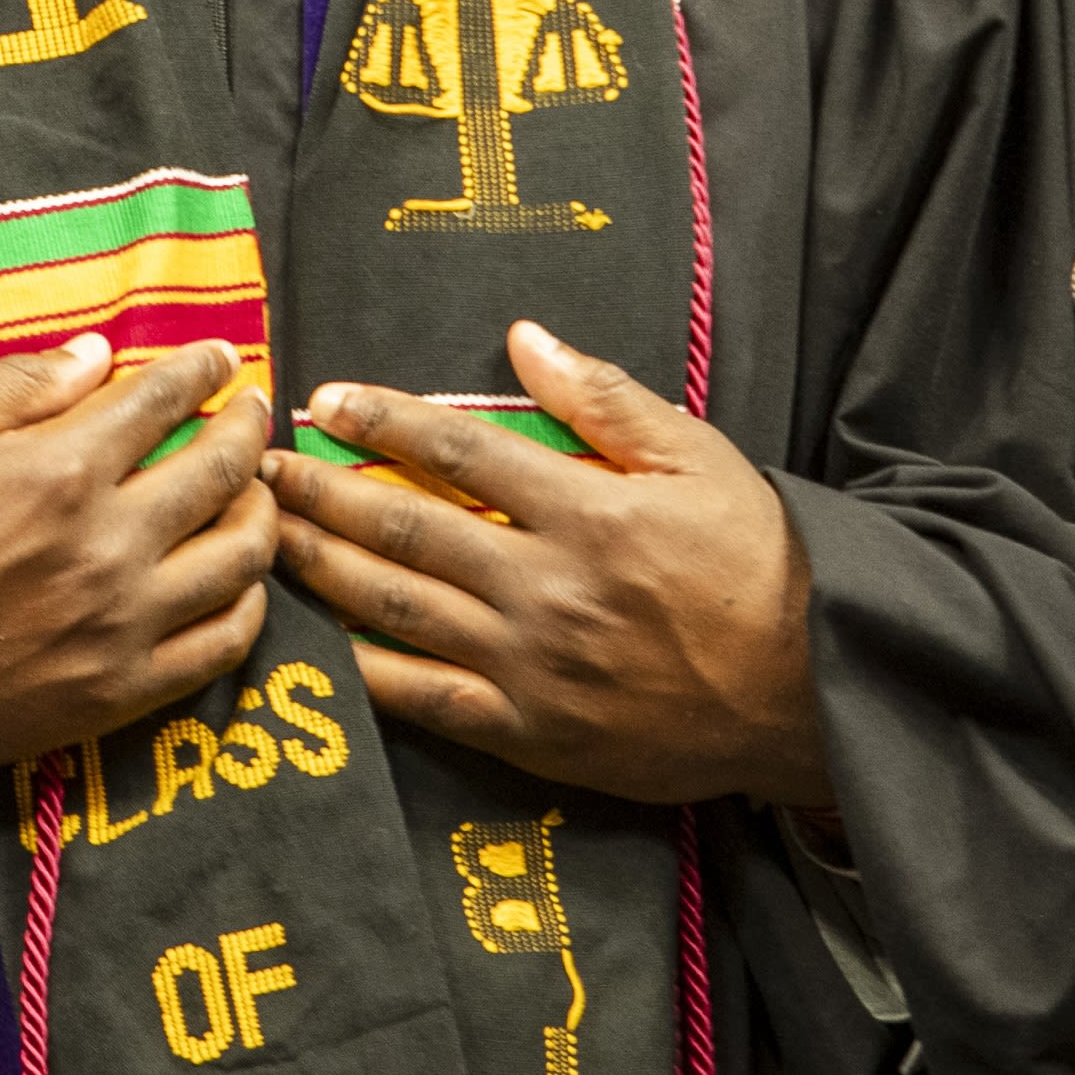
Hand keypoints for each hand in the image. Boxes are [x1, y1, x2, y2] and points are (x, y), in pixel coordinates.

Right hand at [0, 336, 276, 809]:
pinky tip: (238, 581)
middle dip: (247, 428)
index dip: (202, 370)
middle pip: (220, 473)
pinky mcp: (115, 694)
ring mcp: (117, 627)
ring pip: (239, 561)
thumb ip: (20, 384)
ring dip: (260, 512)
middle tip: (254, 410)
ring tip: (254, 491)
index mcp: (57, 472)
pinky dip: (245, 605)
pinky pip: (219, 648)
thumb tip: (99, 355)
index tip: (220, 360)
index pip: (162, 401)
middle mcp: (103, 548)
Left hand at [260, 320, 831, 812]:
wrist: (813, 694)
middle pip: (403, 530)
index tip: (326, 399)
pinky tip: (317, 639)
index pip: (456, 451)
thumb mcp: (696, 456)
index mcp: (585, 511)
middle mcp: (545, 588)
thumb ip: (601, 397)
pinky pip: (424, 700)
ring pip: (396, 611)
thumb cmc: (755, 560)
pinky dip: (362, 668)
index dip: (381, 419)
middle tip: (261, 466)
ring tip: (263, 535)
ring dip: (320, 567)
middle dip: (320, 492)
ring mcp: (531, 669)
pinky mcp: (531, 736)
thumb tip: (520, 337)